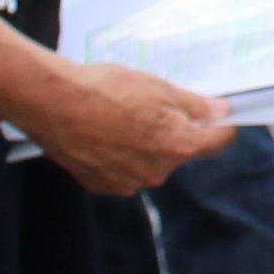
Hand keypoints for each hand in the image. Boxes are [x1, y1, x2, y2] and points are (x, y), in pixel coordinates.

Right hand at [25, 58, 237, 196]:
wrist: (51, 103)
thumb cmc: (105, 90)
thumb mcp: (158, 87)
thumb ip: (193, 105)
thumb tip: (220, 112)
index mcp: (177, 147)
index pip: (218, 142)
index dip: (221, 125)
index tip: (219, 114)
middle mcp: (156, 173)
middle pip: (181, 152)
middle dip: (176, 131)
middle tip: (154, 105)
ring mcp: (127, 183)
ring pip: (151, 162)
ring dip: (146, 144)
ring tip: (121, 116)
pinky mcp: (102, 185)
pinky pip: (123, 171)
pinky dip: (121, 155)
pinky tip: (104, 132)